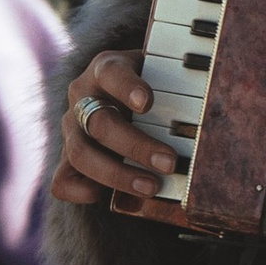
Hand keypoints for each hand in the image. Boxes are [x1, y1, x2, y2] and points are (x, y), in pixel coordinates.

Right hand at [51, 50, 173, 209]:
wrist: (124, 95)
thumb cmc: (153, 84)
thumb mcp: (163, 74)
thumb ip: (176, 88)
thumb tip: (203, 118)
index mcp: (106, 69)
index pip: (111, 72)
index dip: (126, 87)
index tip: (148, 102)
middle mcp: (83, 97)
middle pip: (100, 123)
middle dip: (136, 146)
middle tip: (170, 162)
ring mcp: (71, 128)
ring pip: (80, 153)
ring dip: (116, 174)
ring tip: (151, 187)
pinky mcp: (67, 158)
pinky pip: (62, 180)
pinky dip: (80, 190)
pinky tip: (103, 195)